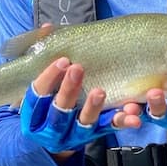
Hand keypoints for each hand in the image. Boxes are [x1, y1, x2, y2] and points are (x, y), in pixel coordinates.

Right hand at [19, 57, 140, 156]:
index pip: (38, 93)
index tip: (62, 60)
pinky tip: (132, 115)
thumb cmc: (49, 99)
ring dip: (93, 107)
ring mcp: (73, 134)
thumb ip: (44, 56)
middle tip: (78, 69)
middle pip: (59, 109)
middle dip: (68, 89)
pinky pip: (109, 128)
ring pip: (83, 122)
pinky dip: (121, 121)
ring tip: (101, 92)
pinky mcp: (94, 136)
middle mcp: (51, 128)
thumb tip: (47, 28)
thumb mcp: (45, 82)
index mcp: (34, 113)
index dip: (49, 77)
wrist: (55, 137)